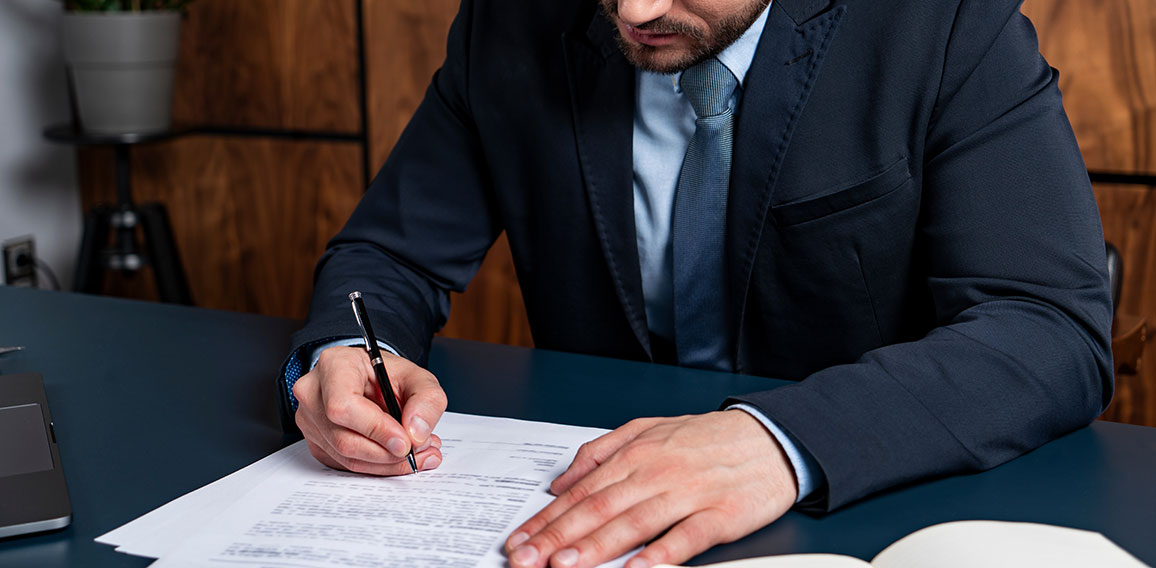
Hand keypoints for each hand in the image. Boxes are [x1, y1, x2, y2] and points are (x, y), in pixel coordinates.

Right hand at [292, 345, 447, 474]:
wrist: (371, 380)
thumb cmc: (387, 375)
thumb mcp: (417, 377)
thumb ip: (426, 400)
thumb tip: (417, 434)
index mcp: (334, 366)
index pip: (343, 405)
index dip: (376, 429)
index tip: (405, 442)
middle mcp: (313, 393)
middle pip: (344, 439)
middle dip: (388, 453)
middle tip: (421, 452)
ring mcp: (310, 421)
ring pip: (346, 457)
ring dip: (387, 463)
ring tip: (417, 454)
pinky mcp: (316, 443)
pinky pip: (346, 465)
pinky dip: (377, 467)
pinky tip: (398, 456)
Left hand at [504, 411, 796, 567]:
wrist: (771, 438)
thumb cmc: (707, 439)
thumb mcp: (648, 430)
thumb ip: (600, 453)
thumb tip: (561, 480)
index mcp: (636, 454)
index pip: (581, 492)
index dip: (547, 519)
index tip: (520, 541)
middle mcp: (656, 473)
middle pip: (598, 510)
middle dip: (557, 538)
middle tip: (526, 559)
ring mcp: (688, 494)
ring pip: (633, 524)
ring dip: (595, 547)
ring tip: (565, 566)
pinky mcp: (720, 515)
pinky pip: (685, 538)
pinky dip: (660, 555)